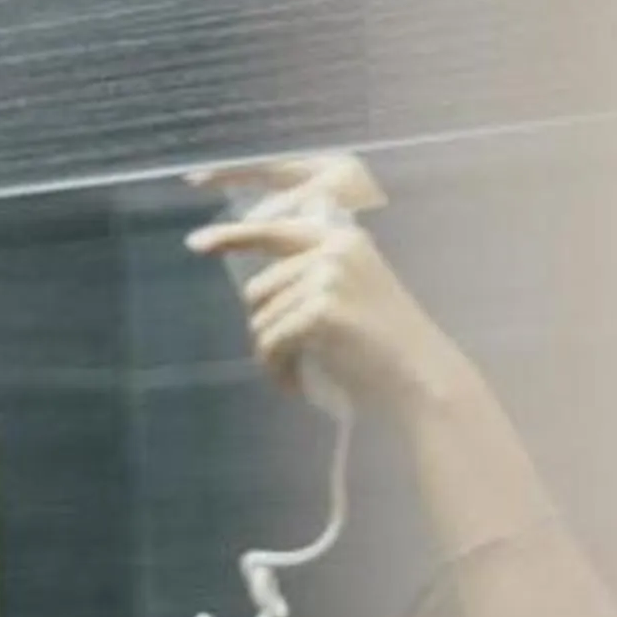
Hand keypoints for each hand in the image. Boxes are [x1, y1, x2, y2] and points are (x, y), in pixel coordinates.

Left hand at [185, 154, 470, 411]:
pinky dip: (277, 371)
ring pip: (260, 322)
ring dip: (271, 356)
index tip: (196, 244)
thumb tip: (253, 292)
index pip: (273, 231)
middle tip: (291, 360)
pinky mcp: (320, 311)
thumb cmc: (382, 345)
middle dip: (267, 330)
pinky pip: (270, 343)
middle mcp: (333, 249)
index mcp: (341, 237)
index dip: (231, 238)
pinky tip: (296, 385)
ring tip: (299, 373)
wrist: (420, 376)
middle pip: (258, 290)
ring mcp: (327, 277)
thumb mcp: (351, 293)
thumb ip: (310, 279)